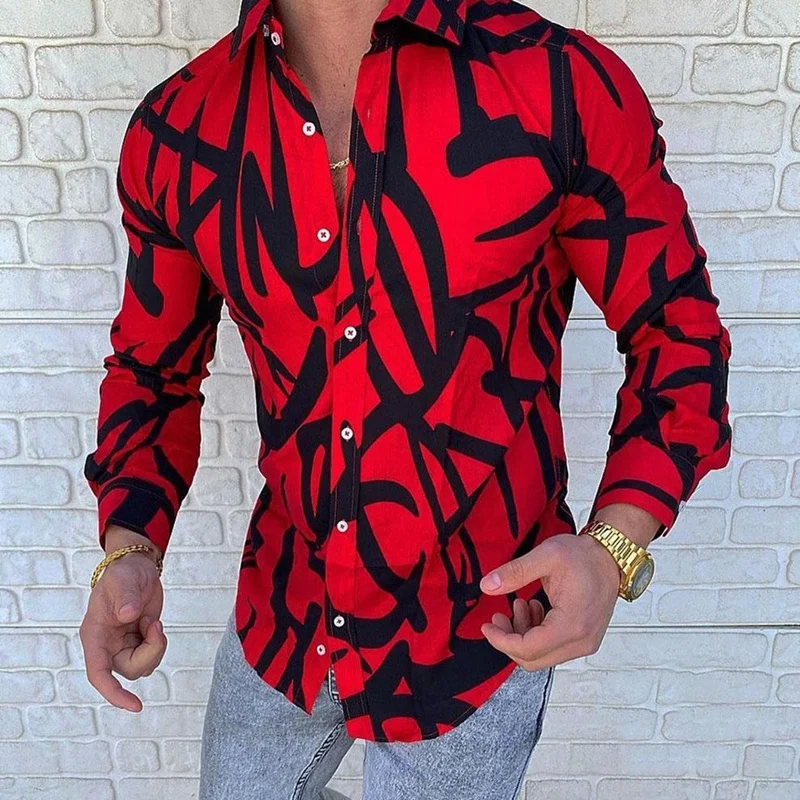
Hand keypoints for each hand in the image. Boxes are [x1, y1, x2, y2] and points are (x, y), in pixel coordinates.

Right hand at [80, 528, 166, 711]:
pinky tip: (154, 624)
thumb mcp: (124, 581)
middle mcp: (107, 646)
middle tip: (155, 624)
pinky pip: (152, 656)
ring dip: (156, 646)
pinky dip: (159, 643)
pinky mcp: (138, 643)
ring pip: (144, 666)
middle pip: (130, 670)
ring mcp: (123, 646)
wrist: (136, 568)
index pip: (99, 673)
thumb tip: (128, 615)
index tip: (136, 706)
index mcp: (95, 636)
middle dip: (150, 652)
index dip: (114, 693)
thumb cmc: (124, 574)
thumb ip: (125, 597)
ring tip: (153, 621)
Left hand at [478, 532, 621, 670]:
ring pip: (542, 656)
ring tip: (521, 604)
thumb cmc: (584, 556)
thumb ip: (515, 572)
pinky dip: (537, 634)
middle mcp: (582, 641)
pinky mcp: (585, 640)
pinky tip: (535, 609)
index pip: (528, 649)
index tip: (487, 626)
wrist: (611, 557)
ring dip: (524, 635)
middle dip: (509, 640)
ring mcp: (585, 643)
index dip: (501, 641)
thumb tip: (487, 586)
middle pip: (533, 659)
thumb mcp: (546, 556)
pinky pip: (553, 649)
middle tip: (499, 616)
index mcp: (571, 625)